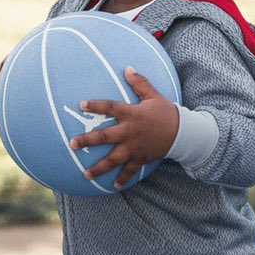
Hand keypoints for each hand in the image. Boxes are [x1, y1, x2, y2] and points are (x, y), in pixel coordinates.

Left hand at [71, 67, 179, 186]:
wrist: (182, 132)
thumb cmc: (165, 112)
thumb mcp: (153, 95)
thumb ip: (139, 82)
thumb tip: (127, 67)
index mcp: (131, 114)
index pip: (110, 107)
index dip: (96, 105)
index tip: (81, 104)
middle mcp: (129, 132)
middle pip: (105, 137)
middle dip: (87, 140)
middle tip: (72, 143)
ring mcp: (134, 147)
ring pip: (113, 159)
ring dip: (99, 167)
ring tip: (86, 175)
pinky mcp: (141, 158)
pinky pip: (130, 170)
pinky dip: (123, 178)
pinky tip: (114, 186)